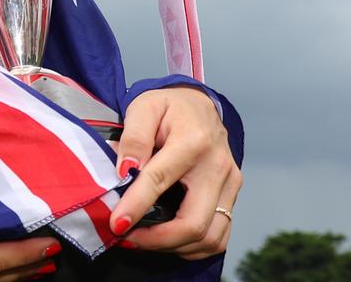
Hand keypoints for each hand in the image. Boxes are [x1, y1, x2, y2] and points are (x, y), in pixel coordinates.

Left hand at [110, 88, 241, 259]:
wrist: (199, 105)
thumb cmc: (168, 107)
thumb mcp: (143, 107)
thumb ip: (133, 138)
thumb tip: (125, 171)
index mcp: (193, 141)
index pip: (160, 180)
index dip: (136, 206)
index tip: (117, 224)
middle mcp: (218, 166)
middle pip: (194, 222)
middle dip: (158, 240)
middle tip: (127, 237)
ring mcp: (230, 183)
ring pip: (210, 237)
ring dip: (174, 246)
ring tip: (143, 239)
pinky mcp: (233, 195)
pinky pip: (218, 235)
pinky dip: (192, 245)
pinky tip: (167, 238)